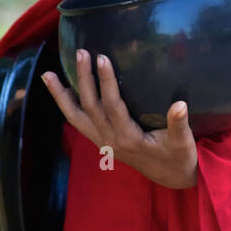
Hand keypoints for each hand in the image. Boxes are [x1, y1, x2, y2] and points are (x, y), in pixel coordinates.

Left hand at [41, 50, 197, 188]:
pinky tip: (62, 90)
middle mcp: (111, 141)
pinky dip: (67, 105)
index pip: (112, 106)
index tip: (102, 58)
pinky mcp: (102, 141)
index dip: (106, 82)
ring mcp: (103, 143)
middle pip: (89, 108)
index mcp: (129, 139)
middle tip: (81, 53)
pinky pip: (78, 122)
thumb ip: (179, 123)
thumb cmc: (179, 157)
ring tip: (47, 74)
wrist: (172, 177)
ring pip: (75, 118)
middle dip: (83, 79)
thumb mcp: (183, 142)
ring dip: (61, 96)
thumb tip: (180, 105)